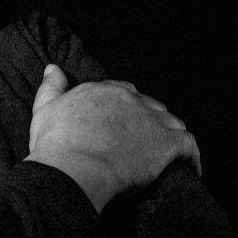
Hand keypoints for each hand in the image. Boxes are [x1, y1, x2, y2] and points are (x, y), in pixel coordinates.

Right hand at [24, 64, 200, 211]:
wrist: (73, 168)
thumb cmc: (56, 145)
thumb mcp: (45, 110)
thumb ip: (52, 87)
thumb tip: (53, 68)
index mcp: (104, 91)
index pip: (124, 94)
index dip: (127, 111)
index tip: (123, 126)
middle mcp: (131, 100)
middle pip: (150, 107)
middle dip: (150, 122)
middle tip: (144, 144)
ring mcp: (152, 120)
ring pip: (172, 123)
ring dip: (171, 136)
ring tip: (169, 156)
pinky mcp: (167, 143)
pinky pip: (189, 145)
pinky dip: (192, 156)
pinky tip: (191, 167)